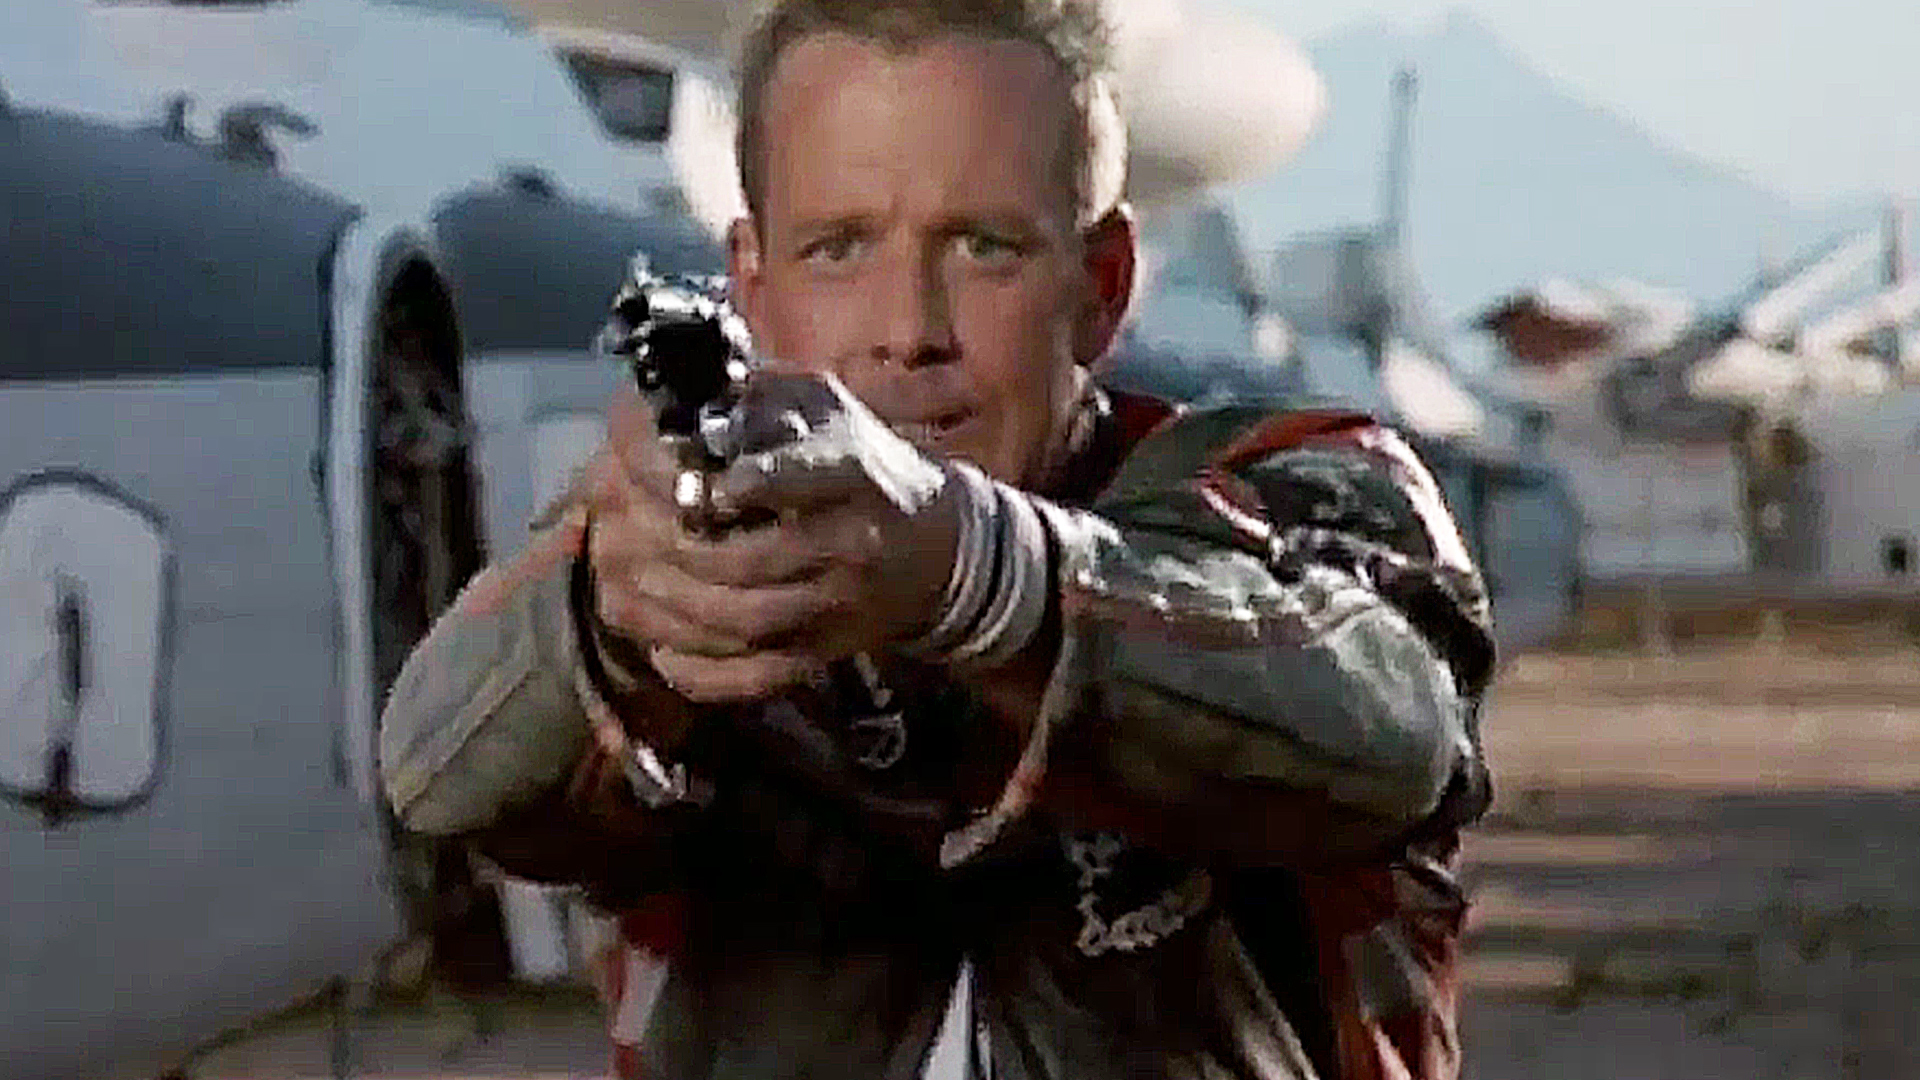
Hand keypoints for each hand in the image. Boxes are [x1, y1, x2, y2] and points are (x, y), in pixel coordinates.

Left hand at [587, 375, 959, 702]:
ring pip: (745, 623)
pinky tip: (660, 651)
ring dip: (673, 606)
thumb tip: (687, 392)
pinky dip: (700, 671)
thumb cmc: (865, 464)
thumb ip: (763, 394)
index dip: (751, 481)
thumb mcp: (828, 409)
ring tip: (631, 577)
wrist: (937, 549)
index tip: (705, 482)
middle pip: (754, 561)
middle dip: (680, 547)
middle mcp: (851, 544)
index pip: (807, 477)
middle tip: (630, 528)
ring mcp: (837, 608)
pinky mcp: (824, 653)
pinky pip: (756, 676)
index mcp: (855, 473)